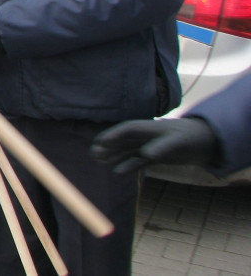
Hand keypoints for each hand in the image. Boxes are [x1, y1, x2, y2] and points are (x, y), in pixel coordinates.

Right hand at [91, 117, 219, 173]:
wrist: (206, 143)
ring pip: (127, 151)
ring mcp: (149, 146)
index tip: (99, 142)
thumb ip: (162, 147)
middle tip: (93, 154)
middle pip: (122, 141)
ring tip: (99, 161)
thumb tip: (146, 154)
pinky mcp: (154, 156)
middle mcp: (145, 136)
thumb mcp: (178, 142)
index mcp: (148, 128)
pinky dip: (127, 165)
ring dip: (114, 156)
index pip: (126, 130)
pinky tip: (117, 171)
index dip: (112, 136)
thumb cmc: (191, 137)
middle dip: (108, 147)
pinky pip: (137, 161)